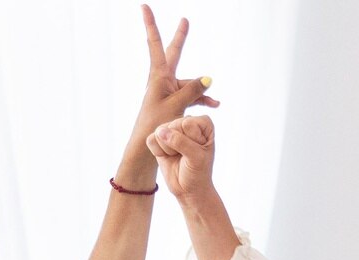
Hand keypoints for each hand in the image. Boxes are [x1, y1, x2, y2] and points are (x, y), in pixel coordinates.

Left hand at [127, 6, 217, 163]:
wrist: (145, 146)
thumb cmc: (156, 123)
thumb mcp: (176, 105)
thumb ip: (192, 89)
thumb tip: (208, 78)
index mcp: (158, 75)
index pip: (156, 44)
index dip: (151, 24)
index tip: (144, 6)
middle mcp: (162, 79)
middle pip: (174, 54)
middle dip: (180, 39)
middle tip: (184, 20)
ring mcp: (168, 90)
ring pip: (189, 83)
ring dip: (202, 92)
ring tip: (214, 103)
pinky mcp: (174, 102)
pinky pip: (190, 95)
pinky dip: (202, 99)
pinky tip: (214, 106)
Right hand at [147, 115, 215, 202]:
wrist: (189, 189)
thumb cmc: (198, 172)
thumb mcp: (196, 158)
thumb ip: (181, 142)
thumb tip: (160, 132)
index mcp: (203, 123)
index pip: (187, 124)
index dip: (190, 141)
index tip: (197, 152)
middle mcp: (188, 122)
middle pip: (172, 126)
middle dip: (177, 146)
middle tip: (186, 157)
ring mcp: (173, 128)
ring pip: (160, 131)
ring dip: (167, 149)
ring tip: (178, 156)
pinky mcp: (160, 138)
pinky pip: (151, 139)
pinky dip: (158, 152)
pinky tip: (169, 157)